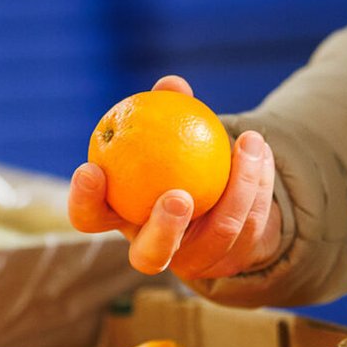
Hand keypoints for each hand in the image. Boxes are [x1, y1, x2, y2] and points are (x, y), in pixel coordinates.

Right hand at [68, 75, 281, 277]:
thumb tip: (171, 84)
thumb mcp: (169, 132)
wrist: (222, 192)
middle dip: (163, 230)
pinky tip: (262, 152)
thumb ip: (167, 109)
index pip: (89, 218)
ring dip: (238, 191)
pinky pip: (250, 227)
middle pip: (148, 258)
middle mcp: (152, 249)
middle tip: (179, 197)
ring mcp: (192, 262)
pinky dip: (258, 186)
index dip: (84, 200)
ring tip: (249, 143)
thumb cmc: (178, 153)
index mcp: (121, 217)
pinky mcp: (230, 262)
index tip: (92, 169)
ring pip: (217, 238)